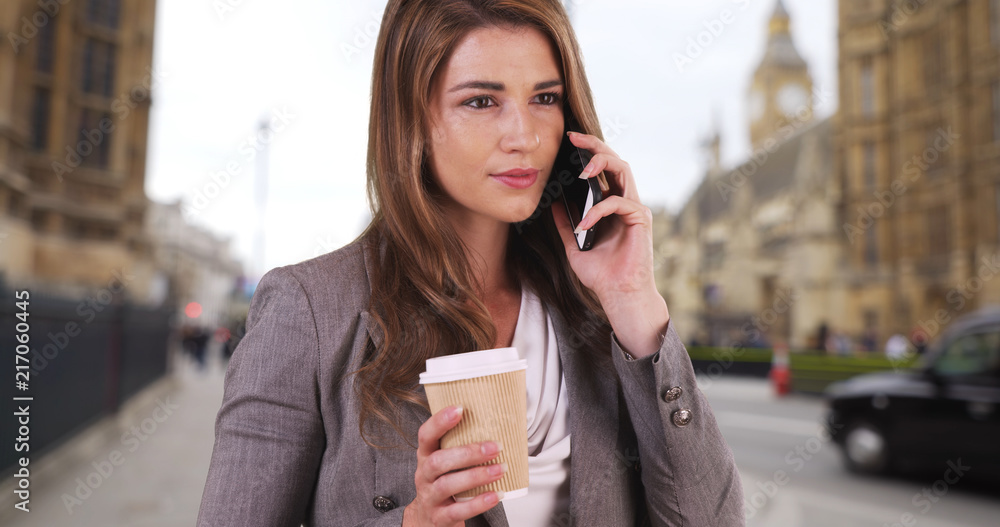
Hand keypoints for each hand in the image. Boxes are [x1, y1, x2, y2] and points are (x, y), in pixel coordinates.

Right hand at [403, 405, 505, 525]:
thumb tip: (496, 422)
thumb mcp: (444, 463)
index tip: (460, 408)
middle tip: (495, 447)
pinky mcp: (440, 517)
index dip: (439, 421)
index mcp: (425, 456)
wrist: (427, 519)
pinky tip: (496, 495)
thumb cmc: (443, 483)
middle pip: (438, 462)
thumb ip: (459, 445)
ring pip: (447, 485)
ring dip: (476, 476)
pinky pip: (458, 511)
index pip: (425, 435)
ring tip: (501, 469)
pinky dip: (478, 503)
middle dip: (468, 453)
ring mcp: (430, 498)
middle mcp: (424, 475)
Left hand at [551, 131, 656, 301]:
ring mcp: (635, 208)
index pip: (603, 170)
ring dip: (602, 163)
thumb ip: (565, 223)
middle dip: (595, 146)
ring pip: (623, 170)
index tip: (568, 141)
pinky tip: (584, 223)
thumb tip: (553, 202)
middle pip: (615, 161)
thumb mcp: (574, 245)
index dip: (588, 152)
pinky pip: (618, 203)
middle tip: (574, 138)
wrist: (618, 295)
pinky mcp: (641, 219)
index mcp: (611, 205)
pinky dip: (598, 210)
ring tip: (582, 170)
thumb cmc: (601, 273)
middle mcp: (625, 202)